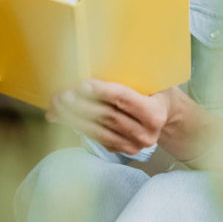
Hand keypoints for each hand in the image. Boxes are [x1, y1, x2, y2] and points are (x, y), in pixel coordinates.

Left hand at [47, 80, 173, 154]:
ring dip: (73, 117)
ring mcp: (133, 145)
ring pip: (98, 130)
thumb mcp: (151, 80)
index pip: (124, 99)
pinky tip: (62, 117)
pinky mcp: (120, 151)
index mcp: (155, 113)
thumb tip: (92, 70)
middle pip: (108, 116)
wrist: (165, 114)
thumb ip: (130, 78)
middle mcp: (146, 133)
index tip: (82, 84)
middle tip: (62, 94)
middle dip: (81, 105)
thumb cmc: (155, 91)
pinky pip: (94, 137)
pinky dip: (76, 126)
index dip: (102, 91)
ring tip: (57, 105)